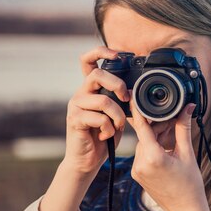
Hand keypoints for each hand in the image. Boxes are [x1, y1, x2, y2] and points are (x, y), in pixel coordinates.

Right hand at [62, 46, 129, 178]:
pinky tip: (106, 135)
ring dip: (118, 116)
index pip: (88, 60)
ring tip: (117, 127)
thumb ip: (121, 100)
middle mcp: (81, 93)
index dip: (101, 51)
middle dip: (117, 85)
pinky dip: (108, 128)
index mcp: (91, 88)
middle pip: (97, 74)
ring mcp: (76, 105)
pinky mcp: (74, 120)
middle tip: (126, 99)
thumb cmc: (105, 135)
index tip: (119, 55)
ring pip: (103, 100)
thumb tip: (135, 91)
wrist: (88, 159)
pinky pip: (98, 118)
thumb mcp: (117, 113)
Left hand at [127, 100, 207, 210]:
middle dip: (158, 126)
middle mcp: (141, 163)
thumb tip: (187, 108)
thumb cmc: (190, 184)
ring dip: (155, 136)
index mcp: (153, 157)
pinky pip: (142, 153)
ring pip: (143, 143)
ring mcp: (137, 170)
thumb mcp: (187, 153)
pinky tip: (166, 148)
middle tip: (175, 121)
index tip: (134, 95)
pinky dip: (152, 147)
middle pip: (145, 134)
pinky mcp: (137, 174)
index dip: (137, 109)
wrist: (185, 209)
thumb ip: (183, 129)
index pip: (142, 127)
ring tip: (172, 137)